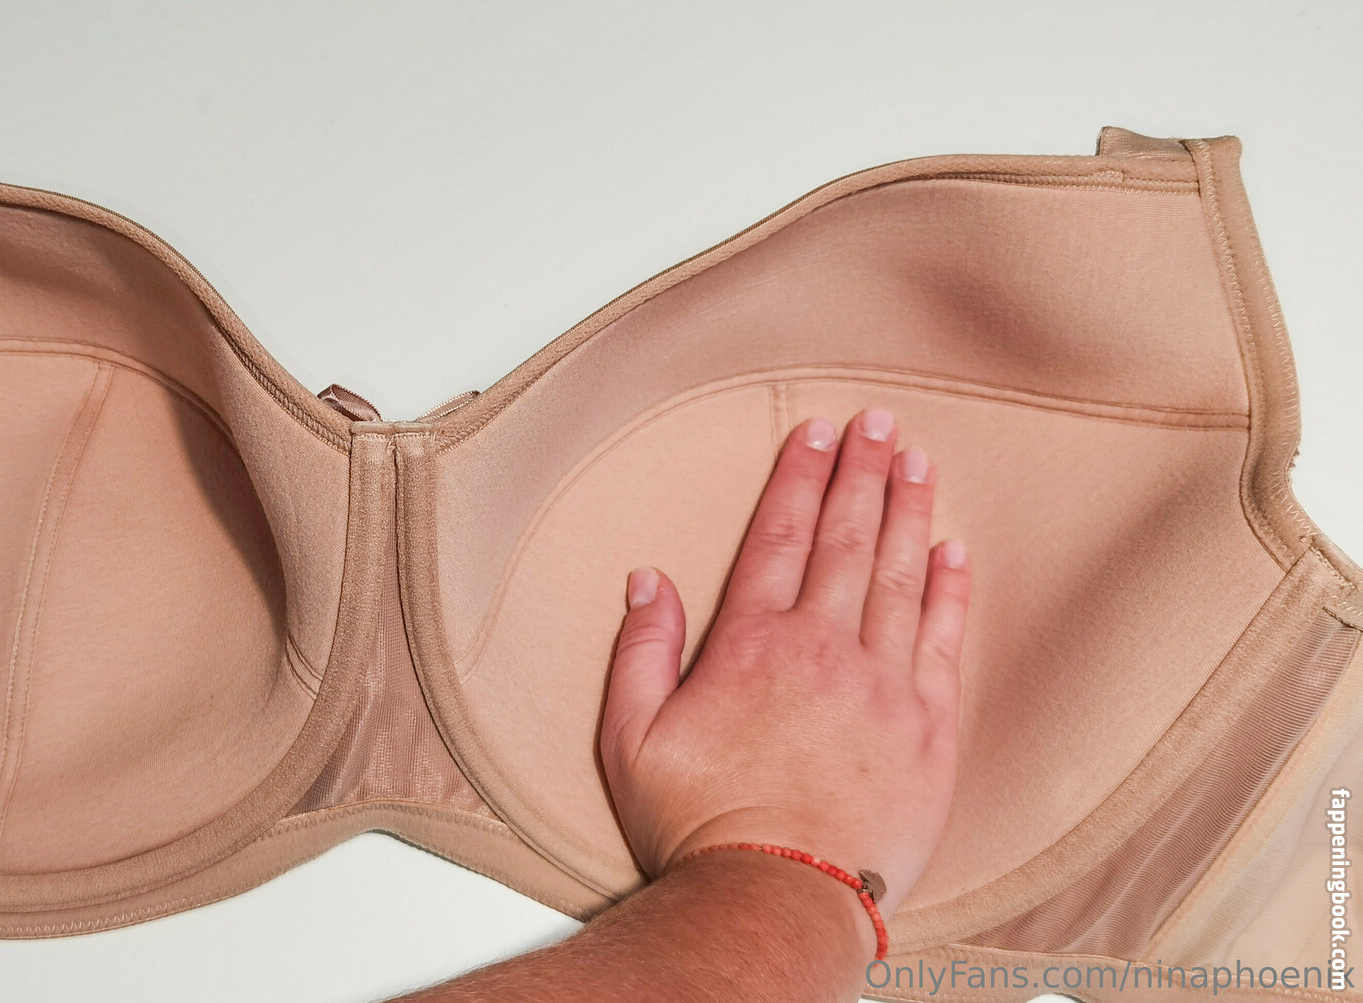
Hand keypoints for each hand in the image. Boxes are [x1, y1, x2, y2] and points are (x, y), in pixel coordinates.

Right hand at [599, 407, 969, 933]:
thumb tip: (648, 579)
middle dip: (862, 474)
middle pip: (847, 541)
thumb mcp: (630, 739)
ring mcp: (884, 687)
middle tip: (878, 422)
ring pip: (902, 578)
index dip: (799, 478)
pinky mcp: (929, 731)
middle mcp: (823, 651)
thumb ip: (639, 651)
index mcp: (752, 646)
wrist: (776, 898)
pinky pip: (947, 642)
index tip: (815, 432)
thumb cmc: (698, 825)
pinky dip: (952, 591)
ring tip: (916, 461)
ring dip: (909, 512)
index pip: (779, 538)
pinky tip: (954, 550)